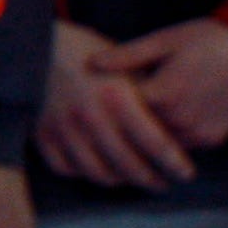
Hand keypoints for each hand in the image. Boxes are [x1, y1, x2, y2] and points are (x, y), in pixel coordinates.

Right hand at [34, 18, 198, 189]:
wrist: (41, 44)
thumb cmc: (94, 54)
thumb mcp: (128, 67)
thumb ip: (152, 101)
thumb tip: (179, 135)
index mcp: (117, 97)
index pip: (156, 144)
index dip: (175, 164)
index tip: (186, 174)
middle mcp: (90, 116)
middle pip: (129, 165)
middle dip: (152, 180)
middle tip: (163, 183)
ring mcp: (64, 129)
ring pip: (98, 173)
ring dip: (121, 181)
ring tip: (134, 179)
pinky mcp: (43, 135)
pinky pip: (66, 168)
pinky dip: (84, 173)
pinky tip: (99, 169)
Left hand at [105, 13, 227, 157]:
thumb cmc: (210, 39)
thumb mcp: (165, 40)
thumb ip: (128, 56)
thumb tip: (91, 64)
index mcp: (164, 94)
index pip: (120, 110)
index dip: (107, 104)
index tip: (95, 97)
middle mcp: (180, 120)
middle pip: (136, 131)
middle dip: (123, 123)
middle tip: (109, 114)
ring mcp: (199, 133)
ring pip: (158, 143)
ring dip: (145, 135)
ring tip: (134, 119)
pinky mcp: (214, 140)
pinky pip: (181, 145)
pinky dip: (169, 138)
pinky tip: (162, 123)